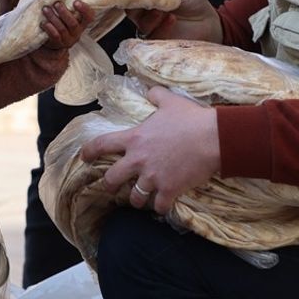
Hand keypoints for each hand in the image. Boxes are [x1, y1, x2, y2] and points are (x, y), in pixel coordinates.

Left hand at [41, 0, 92, 49]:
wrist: (54, 42)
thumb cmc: (62, 23)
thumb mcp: (69, 16)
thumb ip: (68, 6)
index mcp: (82, 23)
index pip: (89, 17)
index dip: (84, 9)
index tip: (76, 2)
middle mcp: (77, 32)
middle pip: (73, 23)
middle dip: (64, 12)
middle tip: (56, 3)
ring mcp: (68, 39)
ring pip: (62, 29)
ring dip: (53, 18)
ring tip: (45, 9)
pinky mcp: (57, 44)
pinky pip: (54, 36)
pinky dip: (49, 28)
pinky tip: (43, 22)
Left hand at [80, 86, 220, 212]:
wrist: (214, 138)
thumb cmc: (191, 118)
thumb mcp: (170, 101)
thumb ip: (156, 96)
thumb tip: (149, 90)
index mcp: (134, 139)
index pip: (102, 145)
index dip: (89, 152)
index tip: (84, 157)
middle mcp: (138, 160)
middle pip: (111, 179)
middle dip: (110, 185)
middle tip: (112, 187)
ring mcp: (153, 178)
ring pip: (135, 198)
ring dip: (137, 200)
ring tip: (141, 200)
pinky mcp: (169, 190)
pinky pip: (159, 207)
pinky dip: (161, 208)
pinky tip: (163, 205)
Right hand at [127, 0, 221, 42]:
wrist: (211, 23)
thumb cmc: (194, 4)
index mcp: (148, 1)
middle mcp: (146, 16)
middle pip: (132, 12)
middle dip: (139, 5)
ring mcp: (152, 32)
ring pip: (141, 26)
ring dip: (151, 18)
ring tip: (164, 11)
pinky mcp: (159, 45)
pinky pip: (154, 39)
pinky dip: (162, 28)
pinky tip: (172, 19)